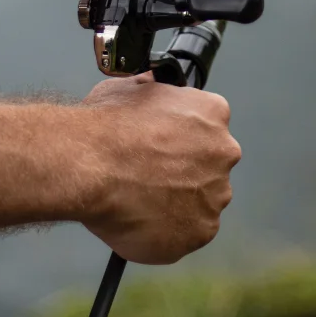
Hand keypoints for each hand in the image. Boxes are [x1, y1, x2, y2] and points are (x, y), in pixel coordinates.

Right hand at [80, 74, 239, 264]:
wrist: (92, 165)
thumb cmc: (107, 124)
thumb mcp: (130, 86)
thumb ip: (152, 90)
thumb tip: (151, 84)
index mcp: (213, 112)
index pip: (208, 123)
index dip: (182, 135)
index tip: (162, 143)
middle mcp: (224, 152)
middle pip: (210, 163)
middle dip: (186, 169)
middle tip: (151, 173)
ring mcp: (215, 195)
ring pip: (201, 200)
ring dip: (179, 201)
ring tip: (141, 198)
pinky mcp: (201, 231)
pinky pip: (189, 232)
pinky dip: (170, 230)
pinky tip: (142, 219)